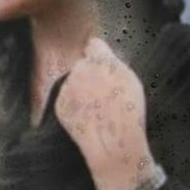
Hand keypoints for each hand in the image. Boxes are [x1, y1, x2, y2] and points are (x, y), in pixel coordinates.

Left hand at [52, 38, 150, 189]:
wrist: (113, 143)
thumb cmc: (129, 113)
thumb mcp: (131, 81)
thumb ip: (114, 63)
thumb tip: (104, 54)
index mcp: (101, 60)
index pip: (94, 45)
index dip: (99, 55)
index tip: (102, 63)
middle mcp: (81, 69)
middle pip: (82, 64)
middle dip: (89, 74)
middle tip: (102, 93)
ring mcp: (67, 87)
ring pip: (73, 83)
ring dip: (81, 91)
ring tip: (97, 110)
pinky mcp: (59, 104)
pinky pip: (66, 100)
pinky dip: (74, 107)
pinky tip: (88, 118)